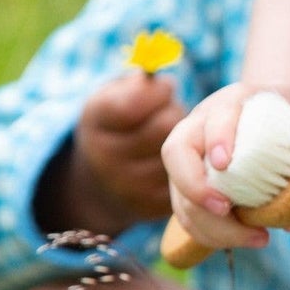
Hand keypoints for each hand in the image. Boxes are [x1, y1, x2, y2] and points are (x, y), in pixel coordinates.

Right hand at [35, 73, 184, 235]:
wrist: (102, 183)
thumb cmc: (116, 127)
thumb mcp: (112, 99)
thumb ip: (136, 86)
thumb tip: (162, 84)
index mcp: (96, 123)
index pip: (133, 103)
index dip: (158, 92)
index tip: (166, 88)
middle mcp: (106, 158)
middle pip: (166, 127)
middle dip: (177, 115)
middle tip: (174, 112)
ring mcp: (129, 186)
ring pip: (182, 153)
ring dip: (189, 141)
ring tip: (175, 136)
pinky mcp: (152, 206)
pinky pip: (187, 178)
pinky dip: (193, 167)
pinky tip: (184, 160)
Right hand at [159, 83, 277, 252]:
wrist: (271, 120)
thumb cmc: (289, 128)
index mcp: (232, 103)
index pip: (218, 114)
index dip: (218, 137)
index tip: (224, 163)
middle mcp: (199, 126)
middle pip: (177, 153)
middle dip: (195, 186)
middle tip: (224, 209)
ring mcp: (187, 158)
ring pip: (179, 192)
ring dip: (209, 223)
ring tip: (254, 238)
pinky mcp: (186, 186)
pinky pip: (186, 214)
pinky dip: (209, 234)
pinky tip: (242, 240)